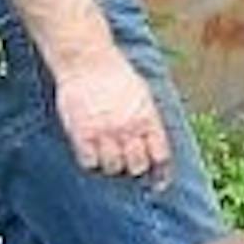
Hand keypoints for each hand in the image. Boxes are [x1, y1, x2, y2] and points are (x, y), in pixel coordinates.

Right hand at [54, 48, 170, 176]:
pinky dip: (91, 162)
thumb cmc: (117, 75)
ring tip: (106, 154)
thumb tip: (153, 145)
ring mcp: (105, 132)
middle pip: (137, 166)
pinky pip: (89, 162)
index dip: (161, 173)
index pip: (161, 156)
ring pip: (113, 168)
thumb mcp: (143, 96)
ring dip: (112, 166)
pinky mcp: (82, 133)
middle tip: (127, 162)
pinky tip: (90, 152)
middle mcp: (129, 129)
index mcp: (148, 120)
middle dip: (134, 168)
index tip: (158, 184)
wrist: (88, 60)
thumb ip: (149, 121)